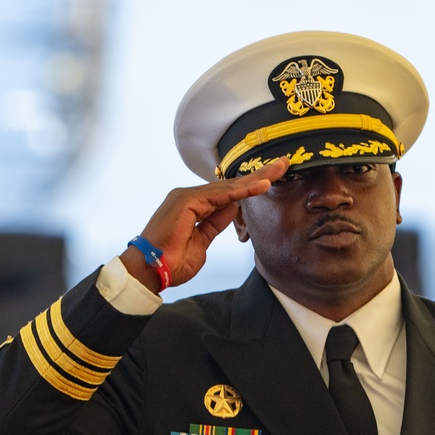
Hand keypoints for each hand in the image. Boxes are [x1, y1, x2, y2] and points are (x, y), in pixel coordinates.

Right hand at [120, 157, 289, 292]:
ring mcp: (187, 196)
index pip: (227, 193)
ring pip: (228, 187)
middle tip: (283, 164)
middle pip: (230, 185)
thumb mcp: (202, 242)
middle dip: (258, 175)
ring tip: (278, 170)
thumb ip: (215, 223)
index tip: (272, 179)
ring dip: (254, 179)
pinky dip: (242, 190)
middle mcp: (190, 197)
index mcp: (193, 206)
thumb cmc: (171, 262)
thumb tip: (233, 208)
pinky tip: (261, 185)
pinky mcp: (187, 201)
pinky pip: (221, 195)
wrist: (151, 271)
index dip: (250, 187)